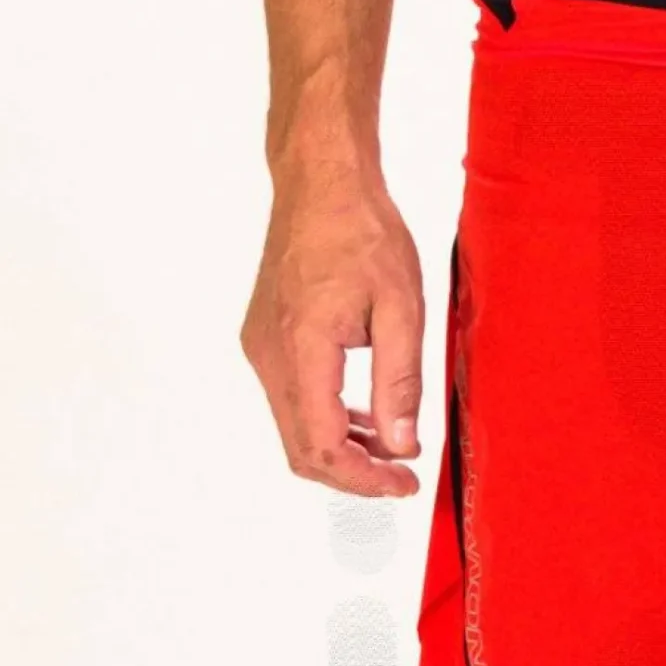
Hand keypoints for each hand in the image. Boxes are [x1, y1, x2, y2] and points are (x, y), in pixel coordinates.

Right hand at [241, 165, 424, 497]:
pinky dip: (327, 420)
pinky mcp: (265, 340)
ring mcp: (261, 348)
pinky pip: (292, 401)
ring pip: (295, 430)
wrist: (322, 181)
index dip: (365, 479)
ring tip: (393, 444)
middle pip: (302, 451)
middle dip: (353, 473)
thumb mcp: (402, 309)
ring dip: (342, 448)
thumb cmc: (361, 230)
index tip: (403, 483)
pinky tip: (366, 414)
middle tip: (401, 474)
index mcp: (301, 349)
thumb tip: (401, 444)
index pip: (323, 447)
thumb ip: (400, 383)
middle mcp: (269, 354)